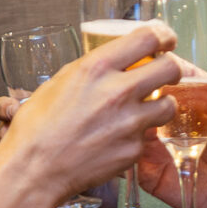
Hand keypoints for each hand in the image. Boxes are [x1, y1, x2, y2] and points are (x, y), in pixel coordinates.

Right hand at [1, 25, 182, 207]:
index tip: (166, 40)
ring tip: (146, 110)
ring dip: (161, 105)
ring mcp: (129, 123)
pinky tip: (117, 139)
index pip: (148, 38)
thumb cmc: (37, 127)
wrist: (34, 170)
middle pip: (171, 68)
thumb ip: (92, 69)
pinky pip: (147, 137)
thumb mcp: (60, 82)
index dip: (163, 36)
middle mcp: (118, 92)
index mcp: (96, 68)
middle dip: (172, 69)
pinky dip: (137, 136)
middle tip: (166, 73)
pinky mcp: (133, 149)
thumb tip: (112, 62)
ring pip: (169, 105)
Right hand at [133, 67, 206, 207]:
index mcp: (187, 92)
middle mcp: (163, 111)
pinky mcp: (143, 163)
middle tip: (134, 97)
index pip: (163, 68)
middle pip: (137, 91)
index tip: (146, 62)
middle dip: (129, 89)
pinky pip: (123, 154)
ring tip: (133, 126)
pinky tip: (123, 149)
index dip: (153, 62)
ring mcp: (150, 136)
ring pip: (125, 120)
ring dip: (122, 120)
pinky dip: (119, 151)